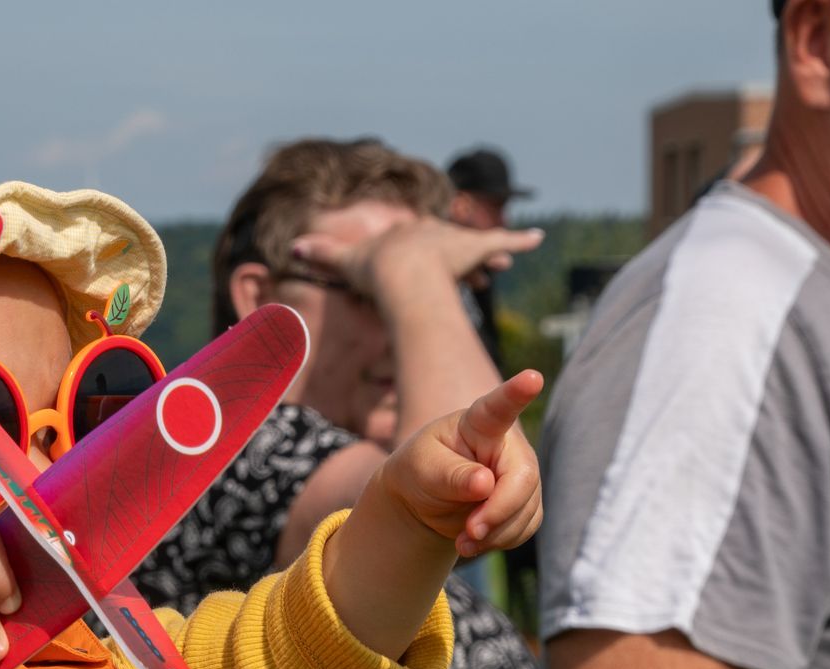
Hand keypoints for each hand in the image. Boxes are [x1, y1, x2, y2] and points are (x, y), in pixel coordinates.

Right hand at [292, 217, 542, 299]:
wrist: (397, 268)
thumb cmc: (373, 268)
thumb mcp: (345, 262)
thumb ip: (321, 254)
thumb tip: (291, 248)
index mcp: (409, 237)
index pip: (420, 247)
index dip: (424, 261)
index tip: (428, 271)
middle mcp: (436, 233)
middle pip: (448, 246)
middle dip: (456, 258)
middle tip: (466, 274)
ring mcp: (457, 239)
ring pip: (476, 245)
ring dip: (488, 255)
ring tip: (499, 267)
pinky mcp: (477, 246)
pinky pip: (503, 240)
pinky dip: (521, 240)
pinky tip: (537, 238)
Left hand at [382, 370, 543, 556]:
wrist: (424, 499)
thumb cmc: (420, 470)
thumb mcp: (422, 468)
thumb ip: (450, 474)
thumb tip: (486, 483)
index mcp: (479, 423)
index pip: (499, 407)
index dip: (517, 393)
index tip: (532, 378)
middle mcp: (508, 445)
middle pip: (523, 479)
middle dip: (498, 512)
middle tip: (469, 533)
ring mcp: (522, 472)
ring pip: (526, 509)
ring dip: (495, 533)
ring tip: (463, 541)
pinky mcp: (527, 501)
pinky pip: (526, 527)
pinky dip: (501, 540)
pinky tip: (476, 540)